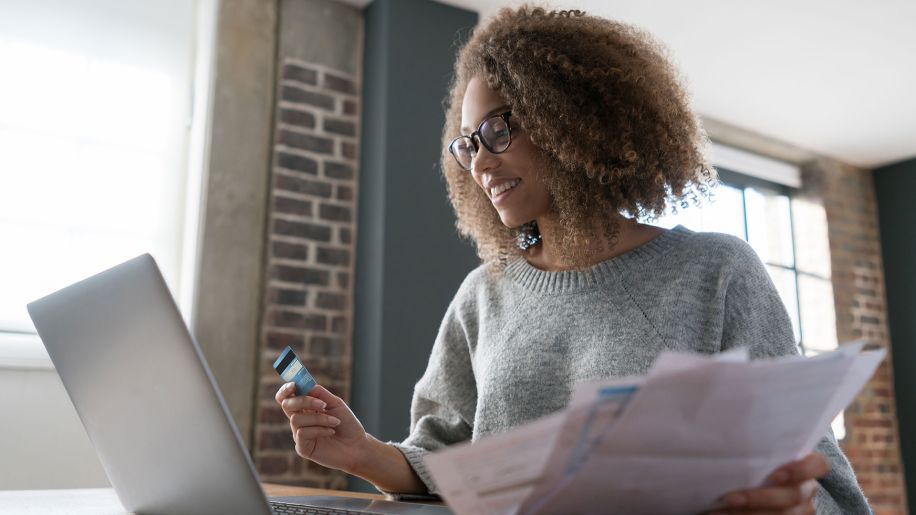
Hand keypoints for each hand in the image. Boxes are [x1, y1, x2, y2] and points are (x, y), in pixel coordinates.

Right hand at [275, 382, 369, 473]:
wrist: (357, 445)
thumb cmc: (347, 424)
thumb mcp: (335, 403)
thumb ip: (319, 393)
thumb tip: (305, 385)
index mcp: (305, 408)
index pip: (286, 397)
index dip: (285, 390)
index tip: (294, 385)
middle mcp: (300, 420)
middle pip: (287, 405)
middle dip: (304, 401)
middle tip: (322, 404)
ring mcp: (300, 435)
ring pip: (296, 419)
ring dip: (319, 418)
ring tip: (335, 422)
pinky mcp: (302, 448)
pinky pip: (302, 433)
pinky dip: (319, 430)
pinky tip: (331, 432)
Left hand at [710, 453, 828, 513]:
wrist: (735, 486)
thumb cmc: (744, 461)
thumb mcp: (750, 450)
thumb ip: (751, 444)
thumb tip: (723, 424)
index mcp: (803, 465)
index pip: (818, 465)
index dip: (801, 470)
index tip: (774, 476)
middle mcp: (805, 489)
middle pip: (794, 496)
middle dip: (761, 498)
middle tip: (731, 498)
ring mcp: (799, 510)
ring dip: (751, 513)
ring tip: (720, 510)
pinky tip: (723, 514)